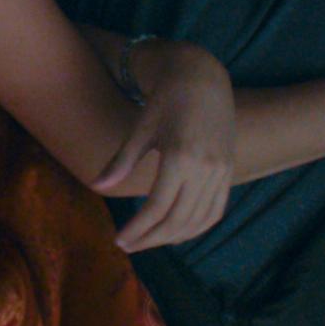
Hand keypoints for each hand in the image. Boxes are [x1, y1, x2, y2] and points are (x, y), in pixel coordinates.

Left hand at [96, 41, 234, 251]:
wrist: (203, 79)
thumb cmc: (165, 100)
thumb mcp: (141, 129)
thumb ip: (121, 161)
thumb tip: (95, 187)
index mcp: (180, 158)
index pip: (156, 208)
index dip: (136, 230)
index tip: (119, 241)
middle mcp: (205, 169)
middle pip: (177, 220)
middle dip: (151, 239)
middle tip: (129, 246)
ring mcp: (221, 172)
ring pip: (198, 220)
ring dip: (172, 237)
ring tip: (148, 241)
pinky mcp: (229, 171)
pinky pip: (215, 211)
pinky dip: (196, 227)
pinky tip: (176, 232)